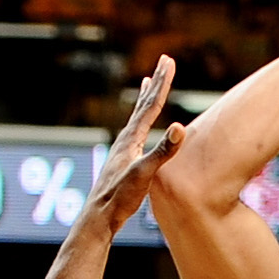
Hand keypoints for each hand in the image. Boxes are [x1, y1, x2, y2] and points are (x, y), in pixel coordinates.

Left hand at [83, 54, 184, 233]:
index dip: (162, 82)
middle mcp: (125, 140)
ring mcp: (124, 151)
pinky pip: (136, 133)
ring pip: (138, 117)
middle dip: (157, 82)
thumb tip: (179, 127)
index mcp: (131, 139)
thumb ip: (162, 152)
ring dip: (146, 99)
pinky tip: (141, 128)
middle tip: (164, 61)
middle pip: (144, 105)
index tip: (168, 60)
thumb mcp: (144, 174)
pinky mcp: (124, 162)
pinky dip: (141, 122)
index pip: (150, 105)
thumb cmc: (119, 198)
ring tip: (148, 83)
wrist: (98, 218)